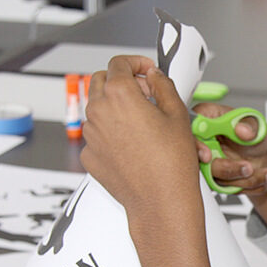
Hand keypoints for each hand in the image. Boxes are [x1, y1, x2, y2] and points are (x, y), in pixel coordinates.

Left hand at [80, 55, 212, 266]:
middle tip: (144, 92)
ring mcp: (90, 136)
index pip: (119, 63)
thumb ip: (163, 86)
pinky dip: (111, 133)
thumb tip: (153, 77)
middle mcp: (98, 112)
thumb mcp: (177, 114)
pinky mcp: (90, 156)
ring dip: (114, 106)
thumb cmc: (172, 163)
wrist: (160, 203)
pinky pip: (97, 135)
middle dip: (121, 81)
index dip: (136, 63)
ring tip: (142, 121)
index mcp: (118, 94)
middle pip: (100, 81)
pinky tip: (134, 145)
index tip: (147, 71)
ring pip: (97, 108)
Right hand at [191, 102, 266, 229]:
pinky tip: (266, 177)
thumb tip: (242, 131)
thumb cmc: (252, 131)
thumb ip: (249, 125)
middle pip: (201, 164)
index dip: (195, 147)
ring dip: (246, 180)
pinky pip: (231, 190)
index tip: (207, 157)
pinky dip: (252, 186)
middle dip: (227, 170)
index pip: (189, 133)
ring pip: (219, 180)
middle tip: (249, 167)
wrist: (262, 152)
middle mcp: (202, 144)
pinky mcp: (216, 182)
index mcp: (204, 121)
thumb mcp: (255, 122)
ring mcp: (207, 166)